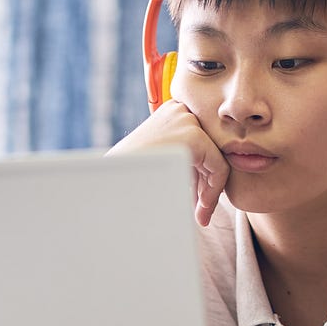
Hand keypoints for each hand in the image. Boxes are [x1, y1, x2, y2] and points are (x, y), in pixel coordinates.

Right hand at [107, 99, 228, 226]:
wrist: (107, 181)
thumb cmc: (127, 174)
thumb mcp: (159, 157)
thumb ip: (183, 158)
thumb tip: (208, 174)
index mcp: (171, 112)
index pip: (201, 144)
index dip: (201, 176)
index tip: (196, 203)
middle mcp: (180, 109)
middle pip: (210, 151)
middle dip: (205, 185)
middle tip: (199, 212)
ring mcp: (187, 120)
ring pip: (217, 160)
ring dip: (210, 192)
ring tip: (200, 215)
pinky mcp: (193, 136)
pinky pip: (219, 167)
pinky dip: (212, 192)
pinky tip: (200, 209)